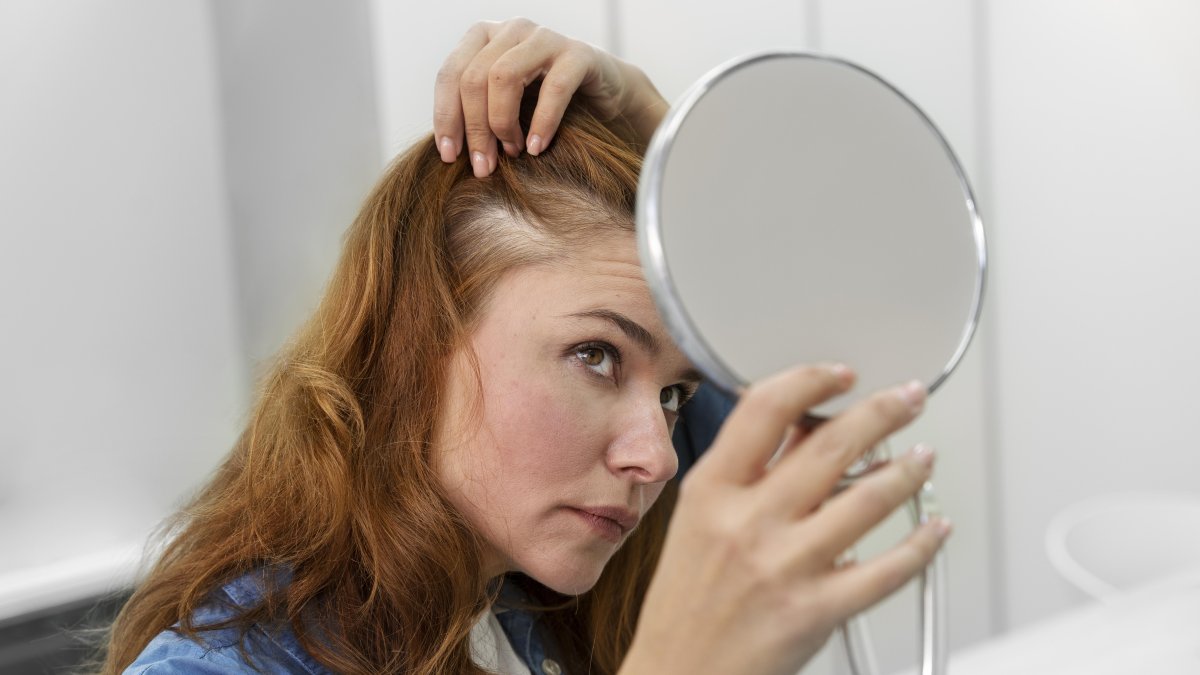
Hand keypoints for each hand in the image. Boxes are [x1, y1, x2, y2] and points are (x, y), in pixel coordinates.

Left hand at [433, 18, 667, 176]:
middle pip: (474, 77)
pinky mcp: (578, 54)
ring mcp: (545, 37)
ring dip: (502, 123)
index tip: (449, 156)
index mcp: (484, 37)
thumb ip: (475, 113)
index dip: (446, 117)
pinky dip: (542, 123)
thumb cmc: (544, 102)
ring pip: (504, 76)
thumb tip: (447, 152)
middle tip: (484, 166)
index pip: (450, 74)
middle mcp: (511, 30)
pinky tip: (536, 148)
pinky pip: (553, 88)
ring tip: (512, 153)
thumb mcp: (503, 103)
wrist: (604, 93)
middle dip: (475, 128)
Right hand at [623, 365, 950, 674]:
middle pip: (830, 445)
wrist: (682, 672)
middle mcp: (749, 522)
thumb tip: (802, 427)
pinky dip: (922, 543)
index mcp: (712, 491)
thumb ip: (747, 473)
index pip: (765, 409)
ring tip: (922, 457)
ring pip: (869, 499)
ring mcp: (785, 566)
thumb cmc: (688, 602)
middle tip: (908, 399)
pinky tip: (933, 527)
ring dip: (908, 470)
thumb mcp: (698, 521)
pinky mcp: (817, 610)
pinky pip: (887, 569)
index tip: (841, 374)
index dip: (812, 380)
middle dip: (883, 411)